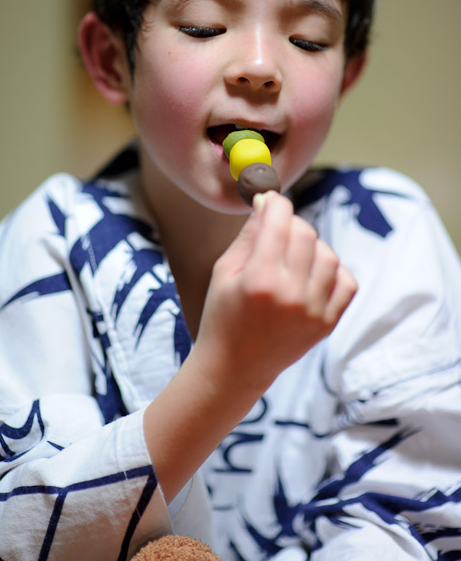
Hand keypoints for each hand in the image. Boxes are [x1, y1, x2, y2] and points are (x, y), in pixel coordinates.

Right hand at [143, 192, 356, 501]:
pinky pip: (346, 281)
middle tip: (278, 229)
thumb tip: (268, 202)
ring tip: (292, 257)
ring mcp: (314, 312)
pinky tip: (311, 275)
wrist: (234, 368)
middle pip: (306, 234)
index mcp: (259, 280)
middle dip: (291, 223)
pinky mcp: (327, 324)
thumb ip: (249, 235)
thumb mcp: (224, 271)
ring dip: (312, 247)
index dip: (277, 203)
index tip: (272, 200)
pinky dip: (332, 271)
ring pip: (329, 254)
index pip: (280, 222)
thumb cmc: (222, 316)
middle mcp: (291, 295)